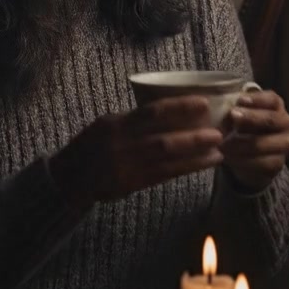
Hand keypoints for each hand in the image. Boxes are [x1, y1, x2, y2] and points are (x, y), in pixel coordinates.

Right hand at [48, 97, 224, 210]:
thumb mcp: (107, 124)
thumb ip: (134, 120)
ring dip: (195, 157)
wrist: (69, 177)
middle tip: (219, 133)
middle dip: (193, 137)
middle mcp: (121, 146)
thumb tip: (170, 110)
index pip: (151, 113)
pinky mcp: (131, 184)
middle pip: (163, 141)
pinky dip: (184, 169)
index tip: (204, 103)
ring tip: (218, 152)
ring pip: (167, 162)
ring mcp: (126, 168)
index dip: (179, 108)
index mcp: (116, 125)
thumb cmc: (91, 145)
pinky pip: (163, 176)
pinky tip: (201, 165)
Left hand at [220, 89, 288, 191]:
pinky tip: (228, 157)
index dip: (256, 99)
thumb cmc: (242, 126)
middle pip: (270, 119)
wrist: (247, 155)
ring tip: (222, 143)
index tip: (240, 100)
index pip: (270, 99)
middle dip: (250, 118)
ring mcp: (285, 143)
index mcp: (276, 105)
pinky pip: (261, 162)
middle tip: (232, 116)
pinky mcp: (279, 162)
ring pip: (263, 143)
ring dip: (240, 143)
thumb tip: (226, 111)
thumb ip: (235, 110)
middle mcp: (285, 122)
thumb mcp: (238, 114)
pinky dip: (242, 160)